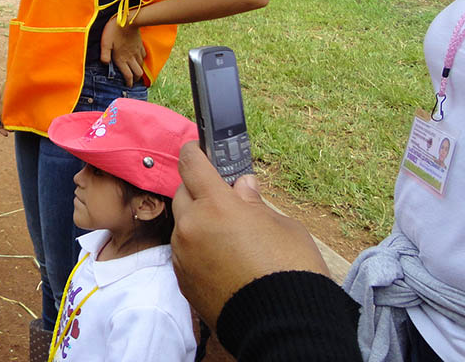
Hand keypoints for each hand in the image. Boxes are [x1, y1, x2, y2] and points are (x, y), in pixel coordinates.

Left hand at [99, 17, 144, 85]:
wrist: (128, 20)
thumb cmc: (113, 31)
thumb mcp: (105, 43)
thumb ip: (104, 55)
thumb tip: (105, 64)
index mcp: (121, 59)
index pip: (128, 75)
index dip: (129, 82)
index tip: (128, 86)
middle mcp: (131, 57)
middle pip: (137, 73)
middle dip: (135, 79)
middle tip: (132, 81)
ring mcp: (137, 51)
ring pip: (141, 65)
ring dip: (139, 70)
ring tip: (135, 72)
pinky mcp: (140, 45)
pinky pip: (143, 56)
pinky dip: (142, 60)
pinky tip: (139, 59)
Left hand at [171, 142, 329, 327]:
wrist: (284, 326)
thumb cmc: (291, 271)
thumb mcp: (283, 226)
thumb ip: (255, 202)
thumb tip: (243, 186)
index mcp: (217, 205)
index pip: (192, 164)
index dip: (194, 152)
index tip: (196, 148)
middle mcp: (192, 226)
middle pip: (182, 193)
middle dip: (198, 190)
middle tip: (221, 197)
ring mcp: (183, 254)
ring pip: (183, 225)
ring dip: (197, 222)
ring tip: (227, 235)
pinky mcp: (182, 279)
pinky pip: (184, 252)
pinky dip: (197, 248)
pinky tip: (221, 258)